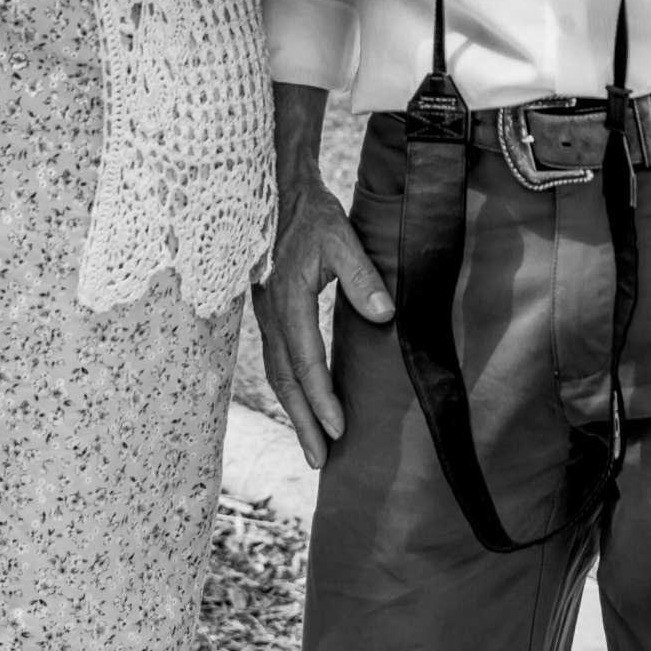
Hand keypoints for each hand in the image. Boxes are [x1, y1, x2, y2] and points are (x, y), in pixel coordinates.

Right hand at [252, 159, 392, 468]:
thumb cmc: (312, 214)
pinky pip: (277, 360)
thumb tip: (386, 315)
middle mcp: (271, 314)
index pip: (306, 361)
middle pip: (285, 380)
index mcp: (288, 300)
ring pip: (278, 374)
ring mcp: (265, 315)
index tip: (338, 429)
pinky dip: (290, 388)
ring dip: (295, 411)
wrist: (276, 190)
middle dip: (303, 422)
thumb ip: (363, 276)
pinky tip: (304, 402)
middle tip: (320, 460)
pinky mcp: (268, 312)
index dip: (321, 398)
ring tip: (314, 445)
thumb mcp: (341, 238)